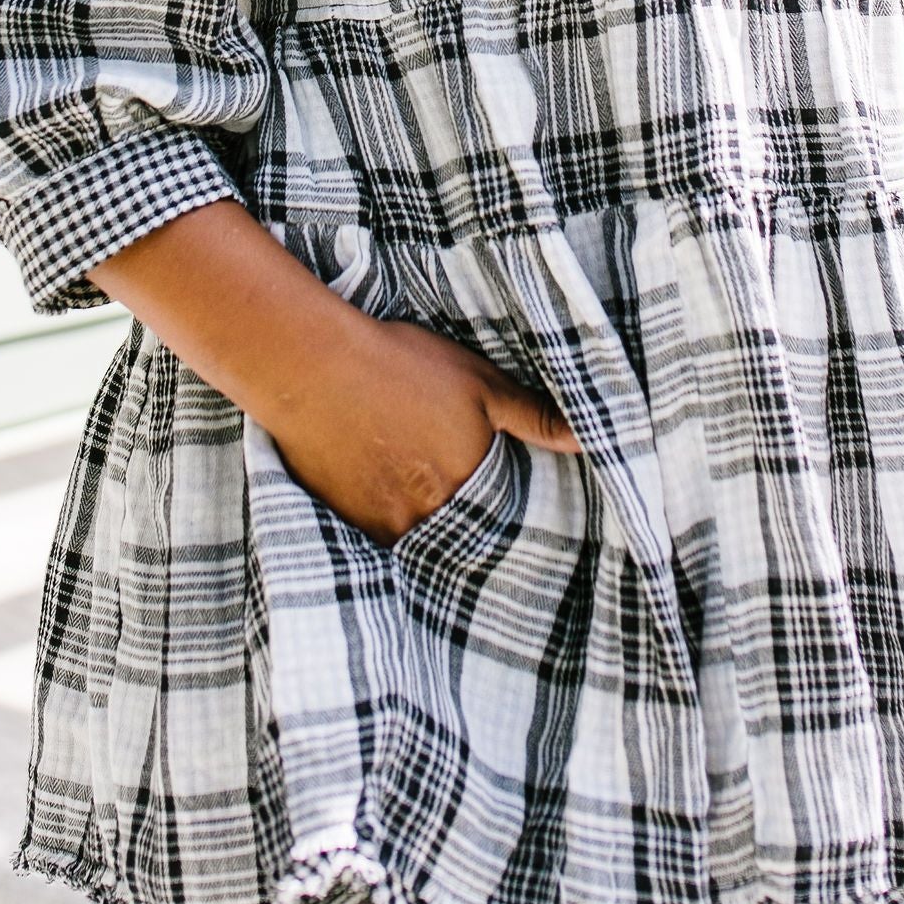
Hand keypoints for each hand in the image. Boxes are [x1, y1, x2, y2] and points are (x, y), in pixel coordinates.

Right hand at [272, 313, 578, 546]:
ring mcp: (384, 525)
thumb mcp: (480, 382)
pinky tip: (384, 488)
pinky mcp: (347, 520)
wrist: (313, 369)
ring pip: (420, 536)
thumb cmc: (401, 367)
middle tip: (455, 489)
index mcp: (468, 486)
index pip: (501, 520)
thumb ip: (536, 417)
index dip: (502, 508)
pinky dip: (388, 517)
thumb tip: (590, 439)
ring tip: (419, 488)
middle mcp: (429, 518)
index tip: (506, 502)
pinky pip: (380, 534)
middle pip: (459, 533)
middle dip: (465, 520)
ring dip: (425, 521)